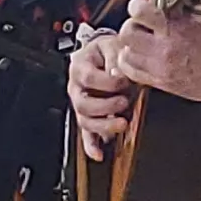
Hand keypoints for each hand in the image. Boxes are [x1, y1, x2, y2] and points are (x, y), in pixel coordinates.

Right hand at [69, 30, 138, 159]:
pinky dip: (92, 146)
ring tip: (122, 124)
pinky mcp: (89, 117)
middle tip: (123, 102)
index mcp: (80, 67)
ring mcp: (81, 105)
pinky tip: (98, 154)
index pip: (87, 78)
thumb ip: (116, 59)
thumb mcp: (113, 46)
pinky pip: (86, 135)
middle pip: (83, 104)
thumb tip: (118, 74)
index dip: (106, 82)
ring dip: (104, 126)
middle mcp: (76, 88)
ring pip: (85, 122)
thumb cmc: (109, 51)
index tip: (123, 81)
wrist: (107, 54)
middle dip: (106, 107)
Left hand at [111, 0, 200, 105]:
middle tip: (140, 26)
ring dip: (129, 46)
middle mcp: (164, 49)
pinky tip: (140, 59)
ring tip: (140, 44)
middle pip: (127, 33)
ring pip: (125, 54)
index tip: (140, 7)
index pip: (140, 12)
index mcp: (176, 29)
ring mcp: (160, 68)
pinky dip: (131, 64)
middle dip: (131, 26)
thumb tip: (169, 1)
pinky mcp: (160, 83)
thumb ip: (184, 10)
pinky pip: (132, 73)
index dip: (136, 6)